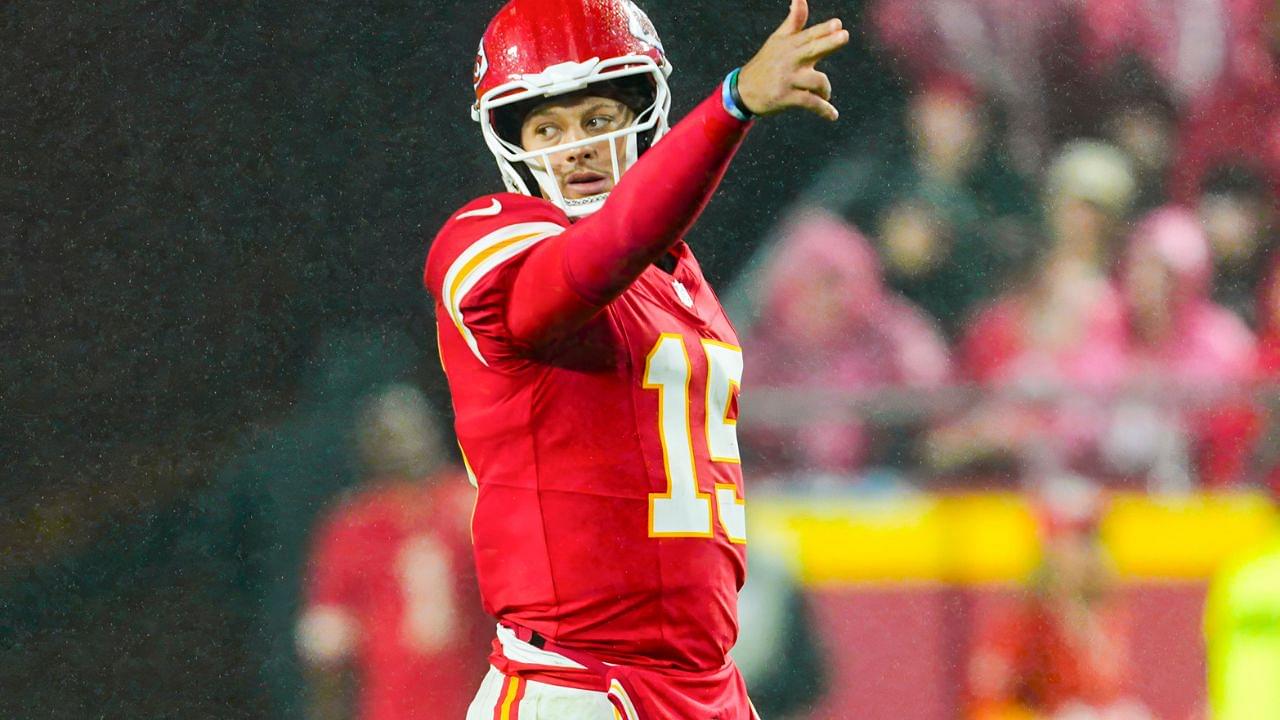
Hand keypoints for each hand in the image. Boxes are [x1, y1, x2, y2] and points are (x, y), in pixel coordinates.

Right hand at [737, 0, 848, 120]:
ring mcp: (788, 79)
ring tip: (826, 95)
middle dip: (829, 42)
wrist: (743, 91)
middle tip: (844, 36)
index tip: (838, 24)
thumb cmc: (766, 63)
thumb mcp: (778, 40)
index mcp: (790, 45)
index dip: (823, 29)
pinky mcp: (786, 98)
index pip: (809, 35)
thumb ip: (794, 20)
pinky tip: (833, 115)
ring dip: (826, 90)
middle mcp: (789, 60)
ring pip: (816, 80)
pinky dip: (824, 110)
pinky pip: (810, 103)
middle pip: (812, 49)